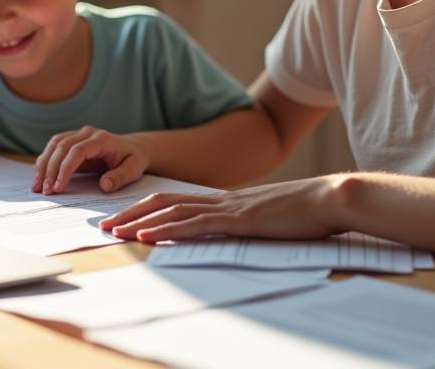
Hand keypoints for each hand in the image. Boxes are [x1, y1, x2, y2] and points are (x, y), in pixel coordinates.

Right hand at [32, 126, 150, 194]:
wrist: (133, 148)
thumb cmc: (133, 160)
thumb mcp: (134, 169)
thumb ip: (121, 177)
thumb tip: (104, 185)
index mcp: (102, 139)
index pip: (77, 150)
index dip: (65, 168)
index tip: (58, 187)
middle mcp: (87, 133)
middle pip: (61, 146)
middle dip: (51, 169)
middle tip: (45, 191)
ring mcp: (78, 135)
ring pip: (53, 145)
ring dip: (43, 165)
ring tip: (37, 187)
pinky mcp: (72, 141)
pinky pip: (53, 148)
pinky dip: (45, 162)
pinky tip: (40, 178)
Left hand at [99, 176, 343, 241]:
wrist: (330, 198)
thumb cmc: (308, 212)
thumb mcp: (272, 219)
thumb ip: (252, 223)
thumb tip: (241, 231)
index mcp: (228, 201)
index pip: (178, 201)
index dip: (148, 207)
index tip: (124, 217)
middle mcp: (223, 200)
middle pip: (165, 201)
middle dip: (131, 212)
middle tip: (104, 223)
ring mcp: (229, 208)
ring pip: (173, 211)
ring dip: (139, 221)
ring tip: (113, 230)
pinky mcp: (238, 219)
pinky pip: (194, 224)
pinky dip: (167, 230)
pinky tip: (147, 235)